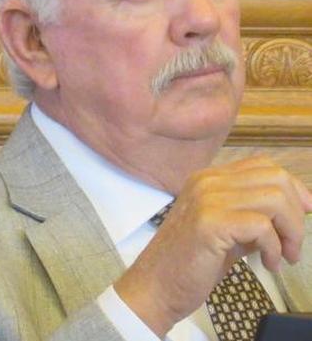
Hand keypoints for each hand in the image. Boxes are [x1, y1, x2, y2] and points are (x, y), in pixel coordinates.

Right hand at [114, 156, 311, 335]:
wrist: (155, 286)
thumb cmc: (189, 263)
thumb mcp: (225, 230)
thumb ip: (251, 215)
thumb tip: (294, 211)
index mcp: (208, 179)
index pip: (264, 165)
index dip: (294, 188)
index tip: (304, 213)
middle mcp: (206, 182)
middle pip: (275, 178)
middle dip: (296, 214)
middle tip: (293, 244)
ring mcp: (206, 200)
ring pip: (275, 200)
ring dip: (290, 233)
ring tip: (283, 256)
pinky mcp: (209, 223)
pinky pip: (262, 226)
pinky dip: (274, 248)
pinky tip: (267, 264)